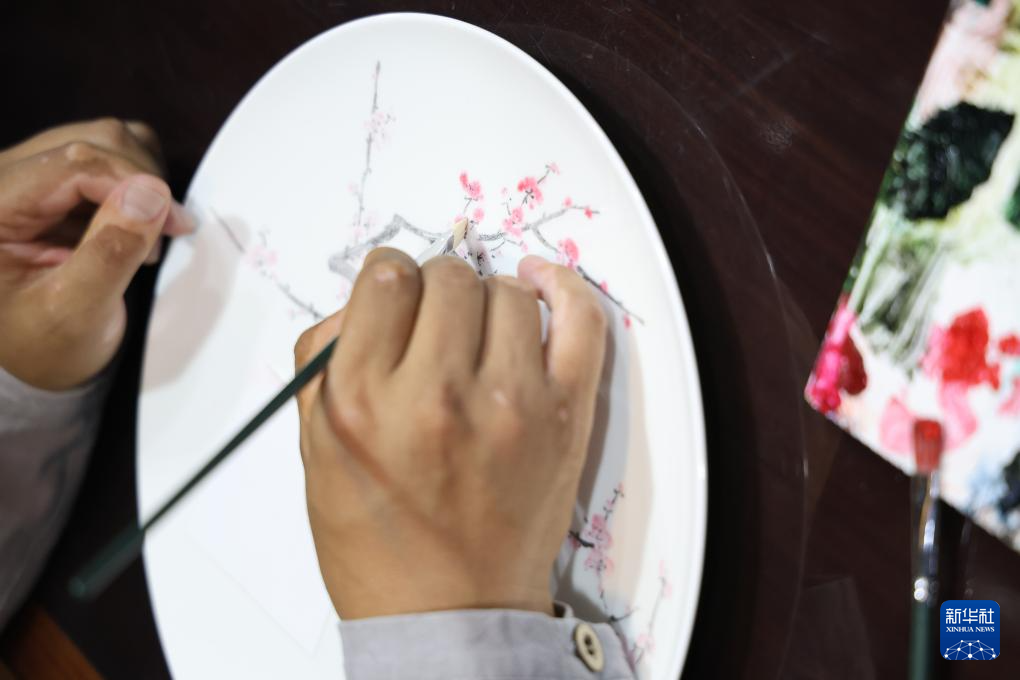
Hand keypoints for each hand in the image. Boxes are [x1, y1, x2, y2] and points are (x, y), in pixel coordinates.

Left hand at [0, 119, 193, 389]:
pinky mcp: (52, 179)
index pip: (73, 164)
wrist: (35, 356)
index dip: (133, 184)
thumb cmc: (45, 344)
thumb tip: (151, 192)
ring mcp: (27, 174)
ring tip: (145, 236)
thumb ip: (109, 253)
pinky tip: (135, 219)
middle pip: (92, 143)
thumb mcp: (75, 312)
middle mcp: (2, 179)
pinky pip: (108, 153)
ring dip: (142, 182)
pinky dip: (137, 181)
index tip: (176, 222)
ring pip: (104, 141)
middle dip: (141, 183)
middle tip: (162, 236)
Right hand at [294, 250, 606, 618]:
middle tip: (433, 326)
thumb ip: (326, 361)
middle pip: (446, 278)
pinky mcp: (565, 415)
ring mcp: (509, 403)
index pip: (386, 277)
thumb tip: (366, 300)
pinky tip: (539, 283)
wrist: (448, 612)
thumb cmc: (380, 545)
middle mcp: (435, 395)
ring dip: (486, 300)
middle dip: (434, 290)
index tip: (396, 297)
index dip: (390, 279)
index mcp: (362, 400)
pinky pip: (579, 319)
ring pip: (505, 291)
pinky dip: (564, 287)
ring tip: (476, 336)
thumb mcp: (316, 453)